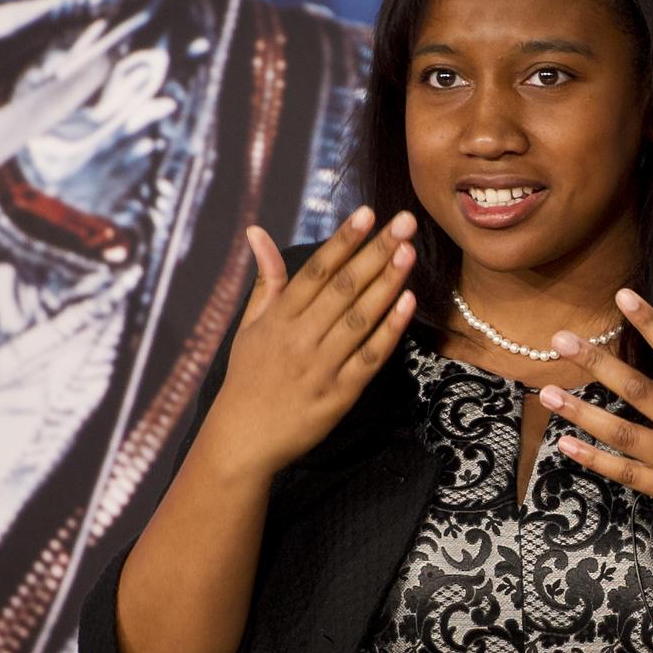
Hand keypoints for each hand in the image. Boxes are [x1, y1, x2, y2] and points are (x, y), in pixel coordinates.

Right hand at [208, 206, 416, 477]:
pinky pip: (370, 357)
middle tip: (405, 221)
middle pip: (343, 287)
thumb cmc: (248, 378)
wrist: (243, 440)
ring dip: (387, 283)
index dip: (343, 240)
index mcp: (278, 318)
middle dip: (376, 251)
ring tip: (409, 252)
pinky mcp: (340, 394)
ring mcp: (321, 366)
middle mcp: (299, 338)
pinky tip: (408, 302)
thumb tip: (258, 233)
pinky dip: (390, 330)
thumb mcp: (249, 327)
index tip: (367, 213)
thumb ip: (266, 280)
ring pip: (360, 318)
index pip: (316, 271)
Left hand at [538, 289, 652, 550]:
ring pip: (622, 434)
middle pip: (638, 390)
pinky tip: (566, 445)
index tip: (623, 295)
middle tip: (561, 340)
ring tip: (545, 393)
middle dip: (597, 363)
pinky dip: (594, 460)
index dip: (651, 323)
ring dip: (580, 412)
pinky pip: (627, 475)